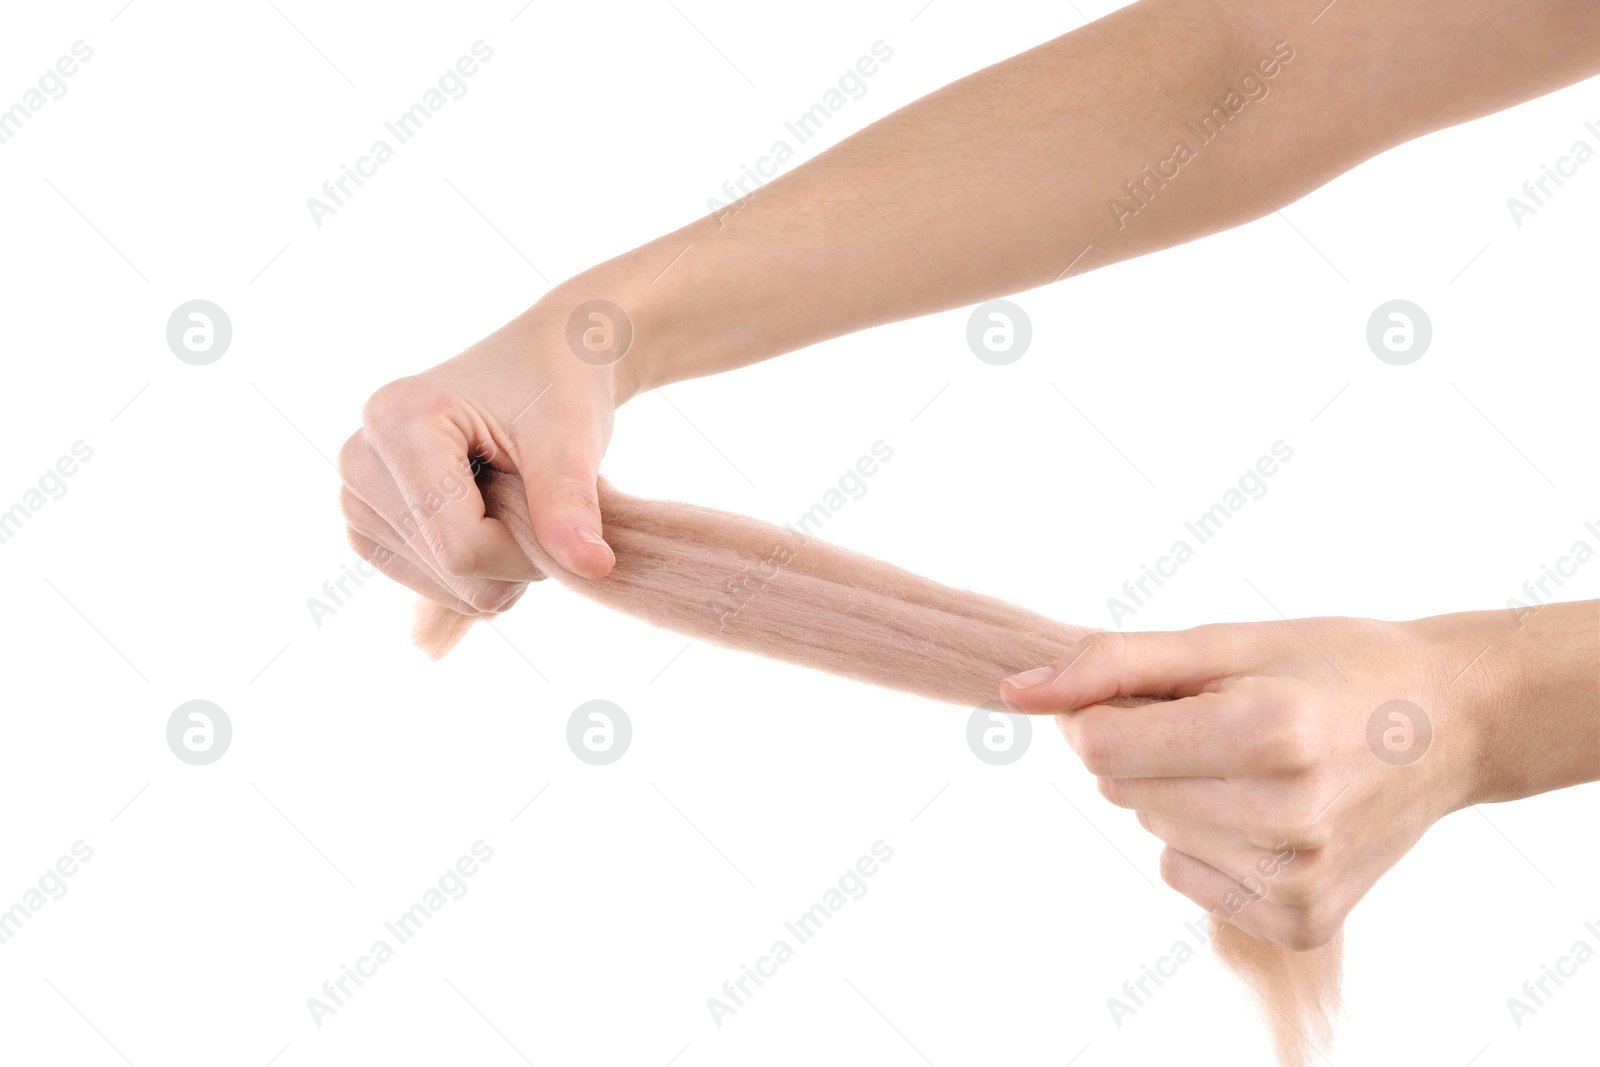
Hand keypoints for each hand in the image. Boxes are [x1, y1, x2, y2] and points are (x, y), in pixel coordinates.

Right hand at [339, 286, 630, 614]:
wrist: (540, 365)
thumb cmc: (555, 386)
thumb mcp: (571, 435)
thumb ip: (571, 504)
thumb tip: (596, 569)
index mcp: (398, 421)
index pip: (464, 548)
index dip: (530, 550)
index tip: (561, 507)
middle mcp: (359, 461)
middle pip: (455, 573)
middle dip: (517, 551)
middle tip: (533, 490)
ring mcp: (356, 501)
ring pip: (451, 591)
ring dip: (502, 561)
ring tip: (508, 494)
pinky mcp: (369, 530)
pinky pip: (442, 591)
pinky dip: (483, 567)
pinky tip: (487, 512)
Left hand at [999, 617, 1495, 949]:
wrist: (1448, 722)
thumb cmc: (1329, 666)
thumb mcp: (1222, 641)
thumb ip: (1110, 664)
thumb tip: (1016, 693)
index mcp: (1267, 732)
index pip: (1099, 747)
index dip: (1100, 713)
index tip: (1148, 692)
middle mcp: (1287, 816)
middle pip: (1119, 789)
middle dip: (1147, 748)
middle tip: (1227, 721)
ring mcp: (1298, 878)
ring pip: (1150, 830)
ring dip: (1179, 793)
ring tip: (1258, 762)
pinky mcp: (1302, 920)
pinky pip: (1184, 874)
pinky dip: (1205, 840)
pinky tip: (1268, 810)